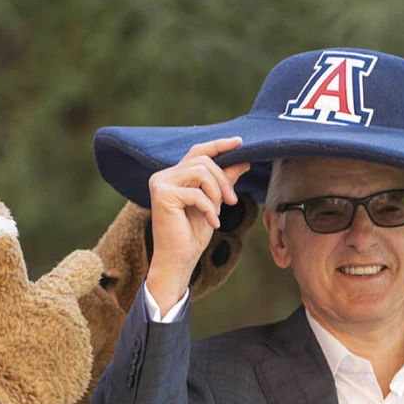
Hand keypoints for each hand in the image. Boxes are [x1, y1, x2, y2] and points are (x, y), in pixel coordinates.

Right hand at [0, 236, 101, 403]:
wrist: (2, 398)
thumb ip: (4, 263)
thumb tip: (4, 236)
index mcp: (60, 296)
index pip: (83, 268)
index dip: (82, 264)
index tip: (85, 263)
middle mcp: (77, 323)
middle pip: (61, 314)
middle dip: (44, 320)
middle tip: (14, 333)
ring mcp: (80, 354)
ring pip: (62, 343)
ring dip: (45, 348)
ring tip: (16, 359)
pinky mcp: (77, 382)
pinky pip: (64, 371)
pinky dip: (49, 373)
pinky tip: (27, 378)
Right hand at [146, 137, 249, 311]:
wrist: (179, 260)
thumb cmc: (192, 234)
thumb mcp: (214, 203)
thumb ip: (223, 181)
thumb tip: (242, 160)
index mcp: (173, 175)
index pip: (198, 152)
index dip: (219, 145)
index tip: (240, 142)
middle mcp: (163, 176)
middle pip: (203, 161)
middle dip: (223, 180)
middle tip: (232, 201)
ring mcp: (160, 184)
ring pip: (201, 172)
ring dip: (217, 193)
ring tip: (218, 212)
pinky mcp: (162, 195)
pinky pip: (197, 193)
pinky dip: (209, 208)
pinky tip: (212, 222)